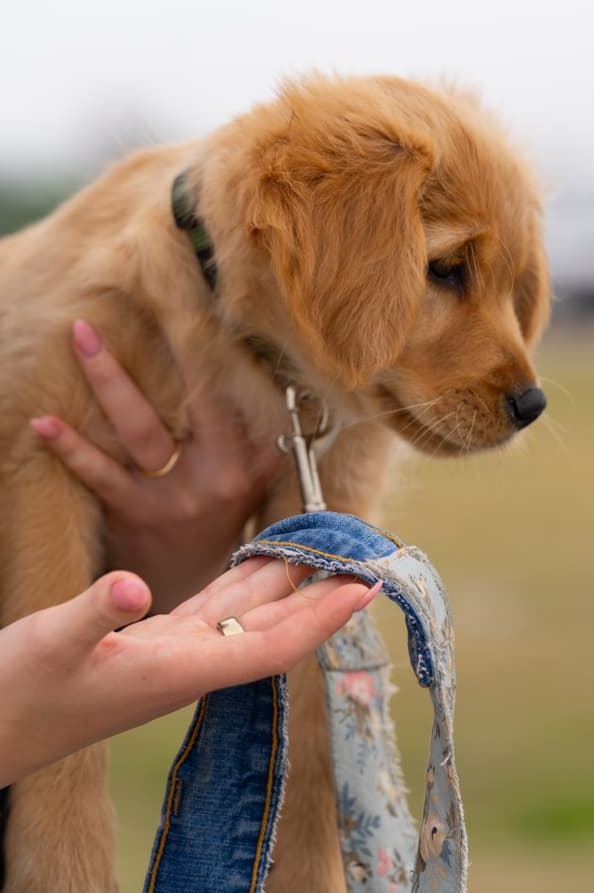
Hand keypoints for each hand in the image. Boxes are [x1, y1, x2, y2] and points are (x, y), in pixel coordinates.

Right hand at [0, 559, 381, 787]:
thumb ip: (91, 614)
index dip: (321, 620)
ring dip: (290, 585)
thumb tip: (132, 585)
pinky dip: (244, 584)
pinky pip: (216, 610)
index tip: (364, 590)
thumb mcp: (48, 644)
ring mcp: (173, 656)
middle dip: (322, 596)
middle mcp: (188, 665)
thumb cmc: (17, 693)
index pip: (271, 647)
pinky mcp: (153, 646)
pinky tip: (261, 562)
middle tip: (367, 558)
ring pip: (248, 615)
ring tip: (328, 549)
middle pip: (274, 628)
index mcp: (178, 670)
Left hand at [30, 320, 283, 611]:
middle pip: (191, 397)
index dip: (209, 345)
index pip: (232, 391)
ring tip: (81, 335)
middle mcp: (219, 474)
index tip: (191, 301)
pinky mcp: (137, 516)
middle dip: (164, 345)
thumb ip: (248, 436)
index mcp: (251, 460)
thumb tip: (240, 368)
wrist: (198, 596)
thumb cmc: (219, 525)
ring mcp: (176, 497)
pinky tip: (43, 421)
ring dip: (109, 376)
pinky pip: (100, 474)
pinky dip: (70, 446)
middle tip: (137, 296)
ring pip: (141, 425)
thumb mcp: (250, 483)